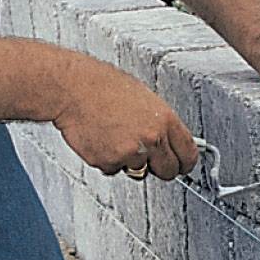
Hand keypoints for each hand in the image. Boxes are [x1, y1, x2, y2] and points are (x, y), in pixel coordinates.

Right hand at [53, 54, 197, 179]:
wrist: (71, 88)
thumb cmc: (104, 87)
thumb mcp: (144, 99)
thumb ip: (160, 124)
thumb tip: (171, 143)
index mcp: (165, 120)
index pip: (188, 153)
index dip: (185, 163)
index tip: (182, 166)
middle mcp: (152, 138)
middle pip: (168, 171)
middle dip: (161, 168)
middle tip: (149, 158)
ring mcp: (131, 153)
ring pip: (139, 171)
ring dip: (130, 161)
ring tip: (115, 135)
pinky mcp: (110, 162)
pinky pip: (114, 169)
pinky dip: (108, 159)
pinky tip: (100, 137)